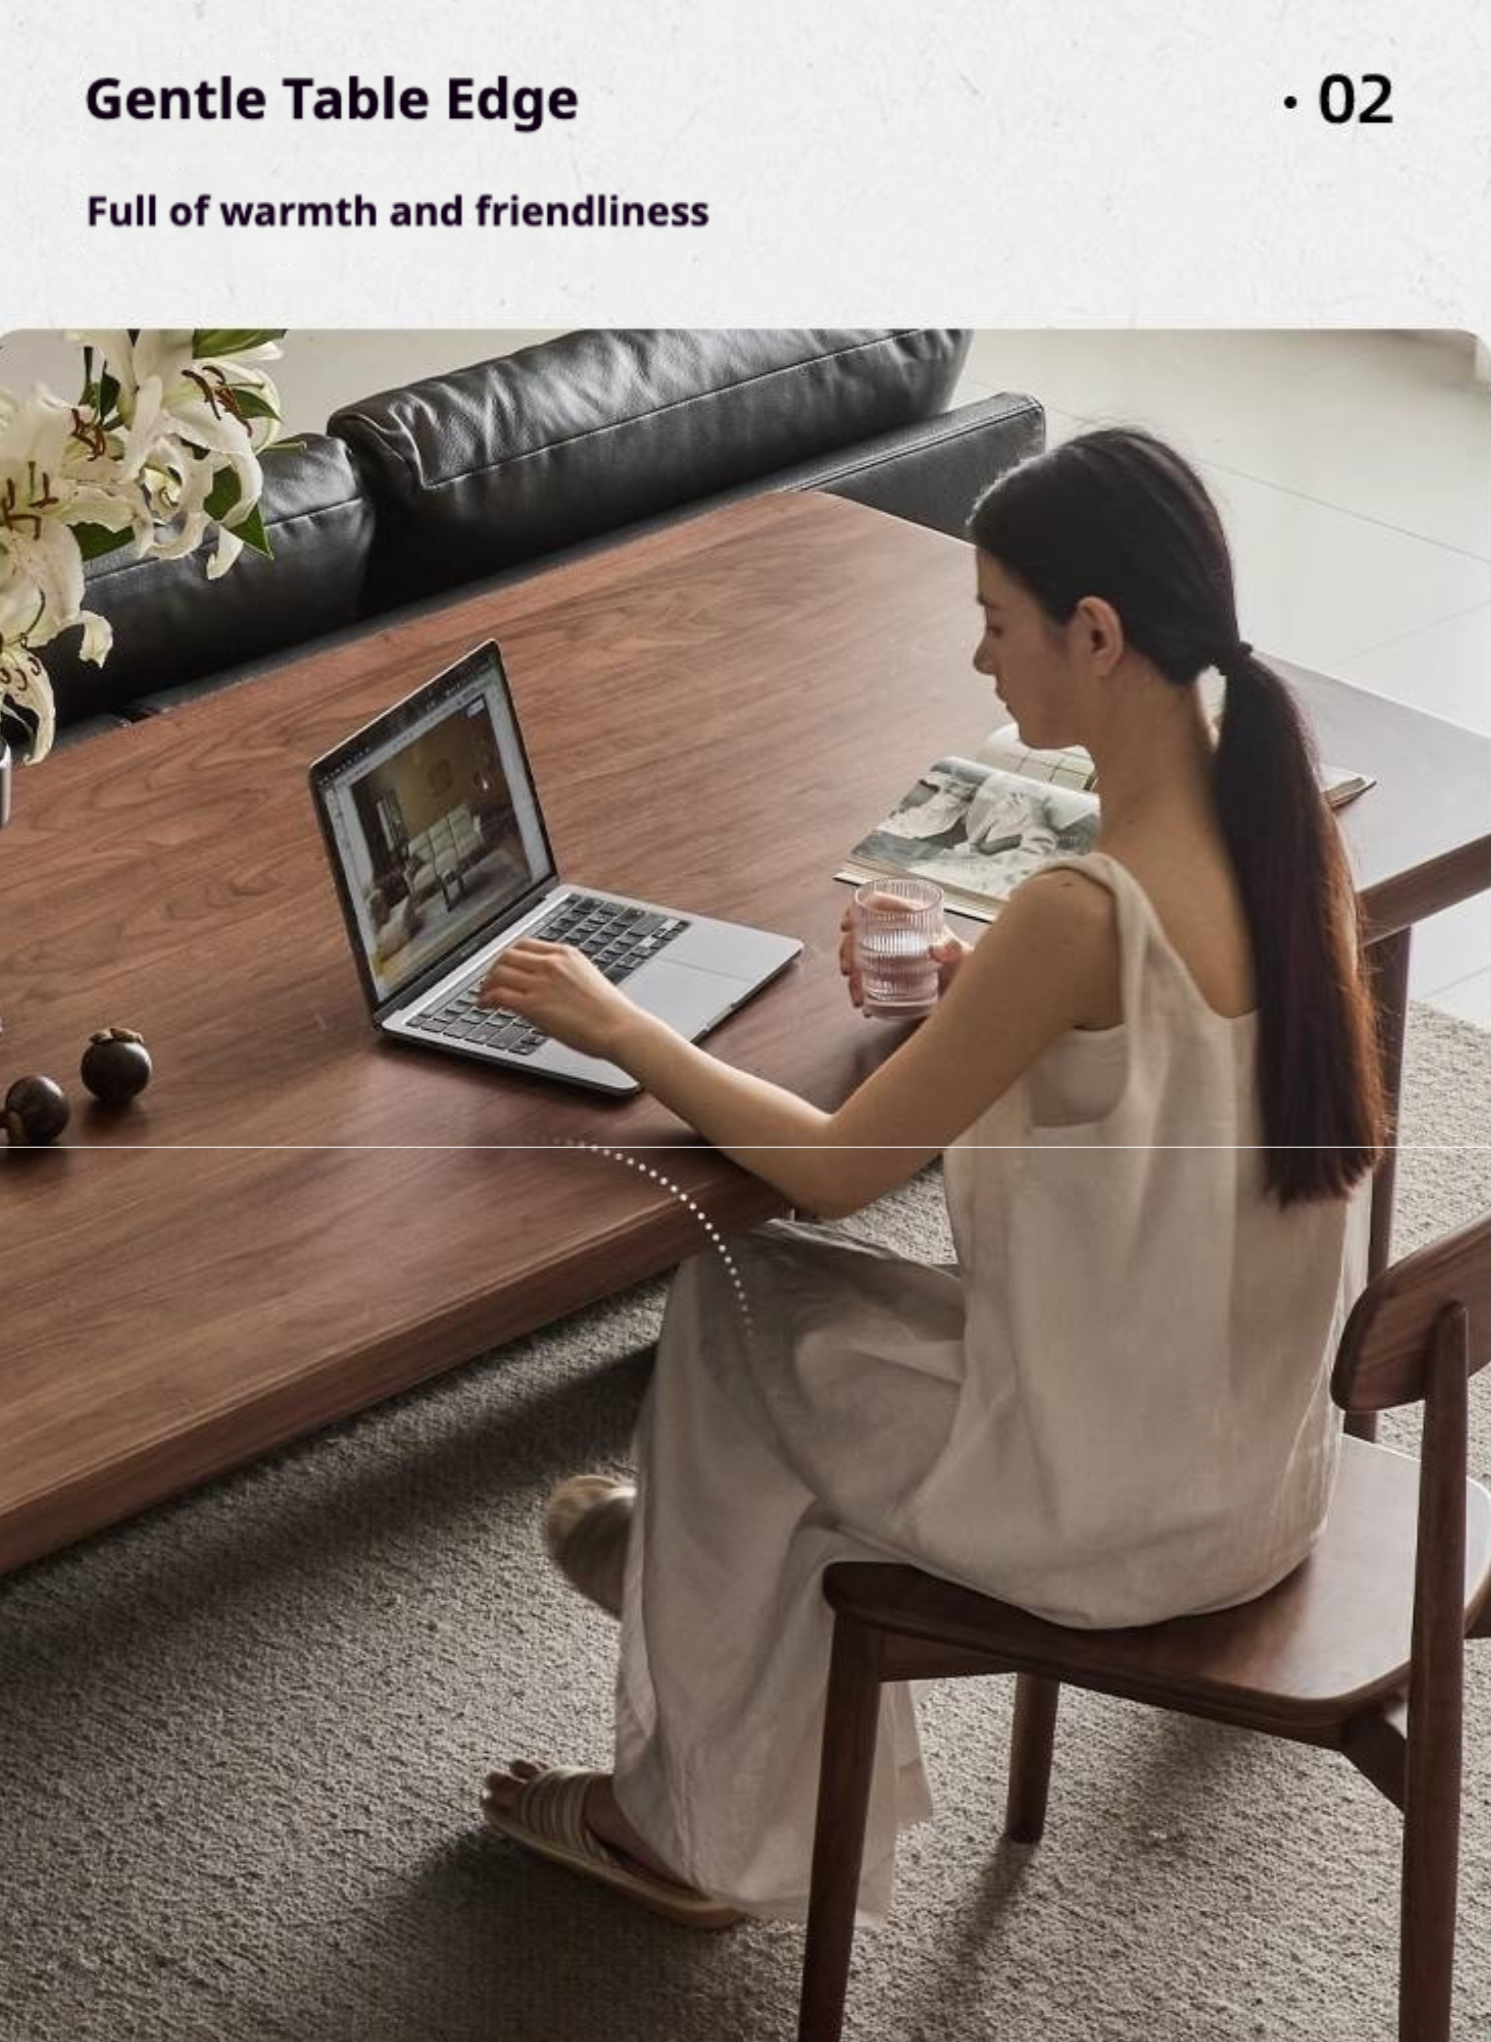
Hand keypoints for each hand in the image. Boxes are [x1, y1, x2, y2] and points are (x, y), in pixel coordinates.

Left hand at [478, 939, 638, 1060]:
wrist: (620, 1028)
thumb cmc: (611, 1013)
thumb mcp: (586, 980)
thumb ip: (563, 977)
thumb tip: (543, 989)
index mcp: (565, 953)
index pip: (524, 945)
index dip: (507, 957)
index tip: (503, 968)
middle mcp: (551, 963)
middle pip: (507, 956)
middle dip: (494, 970)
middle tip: (489, 983)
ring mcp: (542, 982)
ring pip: (499, 973)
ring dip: (486, 985)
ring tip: (483, 997)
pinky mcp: (535, 1004)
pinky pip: (500, 995)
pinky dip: (487, 999)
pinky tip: (485, 1006)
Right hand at [838, 908, 974, 1012]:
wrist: (968, 988)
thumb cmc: (965, 965)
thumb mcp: (961, 955)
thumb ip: (952, 950)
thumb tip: (935, 949)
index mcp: (912, 919)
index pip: (879, 905)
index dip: (858, 910)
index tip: (847, 925)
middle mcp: (898, 934)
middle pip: (862, 934)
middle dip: (849, 951)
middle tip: (848, 969)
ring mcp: (893, 955)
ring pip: (861, 958)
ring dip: (853, 977)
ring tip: (858, 996)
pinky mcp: (892, 975)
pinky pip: (870, 979)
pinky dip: (863, 992)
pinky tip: (866, 1005)